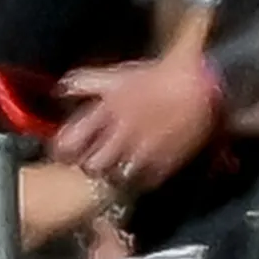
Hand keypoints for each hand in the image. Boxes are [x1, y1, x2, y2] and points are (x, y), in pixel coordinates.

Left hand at [52, 56, 221, 191]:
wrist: (199, 84)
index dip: (63, 150)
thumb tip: (59, 90)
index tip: (64, 151)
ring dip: (112, 174)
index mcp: (106, 110)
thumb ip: (85, 82)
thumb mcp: (116, 75)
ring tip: (116, 166)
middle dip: (88, 165)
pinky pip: (142, 182)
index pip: (70, 142)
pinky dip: (137, 178)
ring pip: (115, 177)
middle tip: (92, 160)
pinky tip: (138, 168)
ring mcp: (143, 151)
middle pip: (90, 166)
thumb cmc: (155, 77)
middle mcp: (121, 134)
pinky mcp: (164, 164)